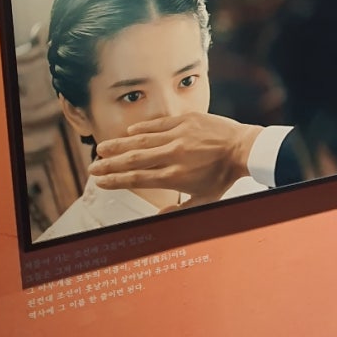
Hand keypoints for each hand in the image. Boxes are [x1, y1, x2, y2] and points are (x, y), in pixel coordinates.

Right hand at [89, 112, 262, 206]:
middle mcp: (173, 155)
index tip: (100, 182)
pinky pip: (158, 124)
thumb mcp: (205, 200)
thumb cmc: (224, 177)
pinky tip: (129, 133)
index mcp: (175, 176)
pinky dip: (142, 129)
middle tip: (92, 167)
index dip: (115, 181)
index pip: (137, 179)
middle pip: (133, 160)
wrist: (244, 149)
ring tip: (101, 149)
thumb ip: (180, 210)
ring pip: (141, 140)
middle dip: (110, 164)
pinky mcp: (185, 120)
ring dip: (119, 145)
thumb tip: (158, 216)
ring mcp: (178, 136)